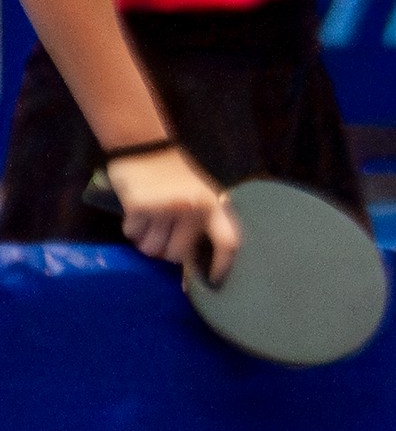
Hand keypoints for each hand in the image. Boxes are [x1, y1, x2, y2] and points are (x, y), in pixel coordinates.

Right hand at [103, 150, 239, 284]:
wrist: (146, 147)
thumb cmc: (176, 175)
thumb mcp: (200, 193)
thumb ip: (203, 221)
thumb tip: (198, 259)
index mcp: (213, 205)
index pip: (228, 241)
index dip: (223, 265)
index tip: (215, 282)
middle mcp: (193, 208)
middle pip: (176, 255)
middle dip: (165, 250)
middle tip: (162, 233)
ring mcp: (166, 208)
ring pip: (151, 249)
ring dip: (146, 240)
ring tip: (150, 220)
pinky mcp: (140, 207)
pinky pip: (132, 235)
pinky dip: (132, 228)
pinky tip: (137, 210)